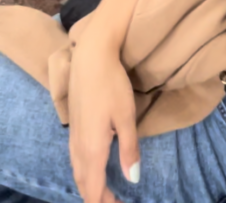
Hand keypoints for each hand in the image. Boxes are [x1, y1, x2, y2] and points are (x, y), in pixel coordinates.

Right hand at [68, 38, 139, 202]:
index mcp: (92, 149)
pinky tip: (93, 166)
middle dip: (98, 198)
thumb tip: (133, 180)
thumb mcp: (126, 117)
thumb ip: (129, 149)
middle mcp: (78, 147)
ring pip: (78, 172)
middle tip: (116, 202)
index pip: (94, 190)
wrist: (91, 57)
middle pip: (84, 184)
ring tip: (106, 192)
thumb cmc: (112, 85)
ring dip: (90, 186)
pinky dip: (85, 172)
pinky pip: (75, 160)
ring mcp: (73, 135)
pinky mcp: (73, 125)